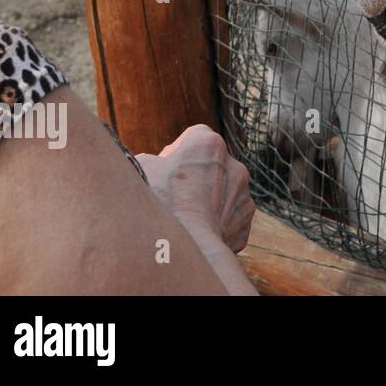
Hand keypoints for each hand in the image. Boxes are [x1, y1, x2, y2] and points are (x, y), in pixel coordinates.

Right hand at [136, 125, 254, 253]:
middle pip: (211, 166)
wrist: (185, 248)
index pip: (194, 137)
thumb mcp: (140, 170)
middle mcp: (234, 166)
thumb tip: (153, 165)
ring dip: (206, 202)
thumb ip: (150, 160)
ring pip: (222, 194)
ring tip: (182, 219)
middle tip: (171, 196)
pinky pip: (227, 220)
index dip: (177, 151)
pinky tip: (195, 234)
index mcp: (209, 145)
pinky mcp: (245, 223)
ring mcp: (243, 196)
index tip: (163, 167)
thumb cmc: (159, 203)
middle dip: (194, 178)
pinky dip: (213, 225)